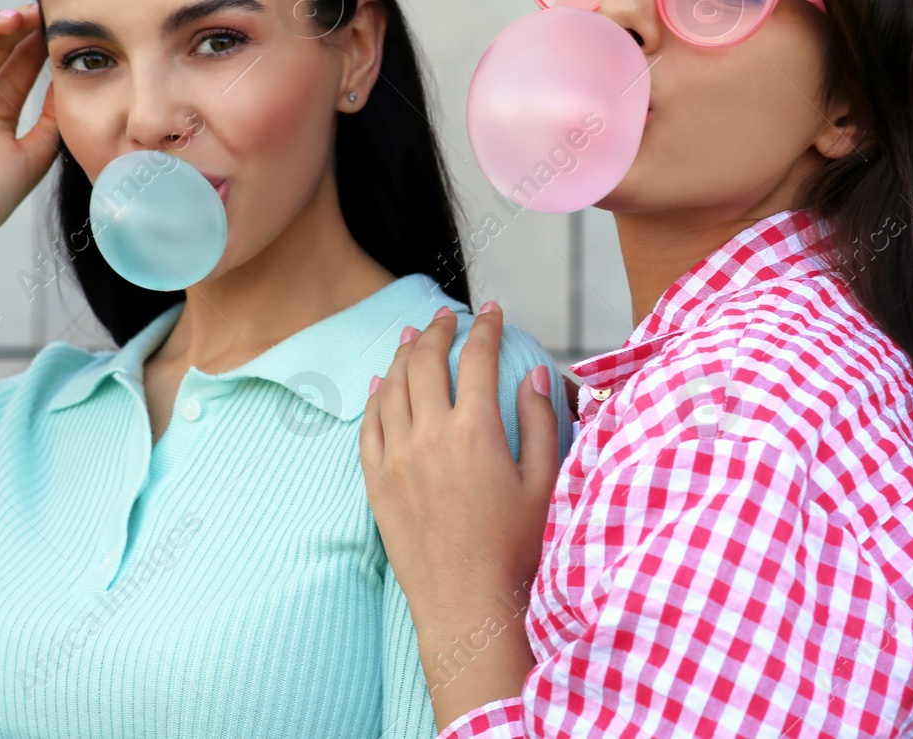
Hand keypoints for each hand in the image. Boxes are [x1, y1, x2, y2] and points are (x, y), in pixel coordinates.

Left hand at [360, 302, 561, 722]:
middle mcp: (430, 435)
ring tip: (412, 336)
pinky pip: (368, 426)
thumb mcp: (543, 483)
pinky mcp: (376, 482)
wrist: (466, 603)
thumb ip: (539, 422)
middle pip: (425, 361)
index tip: (492, 310)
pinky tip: (379, 383)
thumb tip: (534, 374)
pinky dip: (374, 397)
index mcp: (476, 430)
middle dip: (437, 330)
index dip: (486, 327)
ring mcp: (397, 458)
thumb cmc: (515, 548)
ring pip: (391, 387)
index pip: (477, 358)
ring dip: (402, 354)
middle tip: (447, 317)